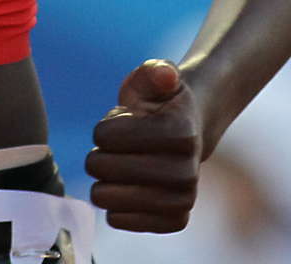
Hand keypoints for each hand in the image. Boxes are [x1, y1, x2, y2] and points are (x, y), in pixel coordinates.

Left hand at [85, 59, 203, 232]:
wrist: (191, 133)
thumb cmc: (163, 103)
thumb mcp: (155, 78)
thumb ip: (154, 71)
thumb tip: (166, 76)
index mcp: (181, 133)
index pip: (106, 137)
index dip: (104, 128)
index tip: (121, 123)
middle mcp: (186, 171)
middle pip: (102, 168)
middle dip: (99, 154)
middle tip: (117, 148)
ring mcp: (182, 199)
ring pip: (107, 199)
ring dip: (105, 180)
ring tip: (122, 166)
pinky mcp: (173, 220)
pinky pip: (118, 220)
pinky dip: (114, 204)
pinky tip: (127, 188)